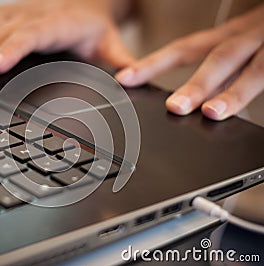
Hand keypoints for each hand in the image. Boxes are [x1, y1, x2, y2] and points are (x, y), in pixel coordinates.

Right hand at [0, 0, 133, 89]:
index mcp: (57, 22)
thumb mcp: (111, 42)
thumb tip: (132, 81)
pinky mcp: (1, 20)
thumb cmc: (94, 27)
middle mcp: (29, 15)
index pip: (30, 35)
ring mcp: (12, 16)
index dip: (10, 50)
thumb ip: (121, 62)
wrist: (83, 3)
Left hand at [116, 4, 263, 120]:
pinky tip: (249, 119)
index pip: (185, 49)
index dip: (154, 63)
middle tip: (174, 107)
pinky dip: (262, 96)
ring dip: (233, 92)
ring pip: (256, 69)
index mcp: (231, 35)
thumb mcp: (241, 39)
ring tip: (213, 112)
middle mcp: (251, 36)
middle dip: (195, 83)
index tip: (127, 78)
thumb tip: (196, 95)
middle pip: (219, 58)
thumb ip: (221, 63)